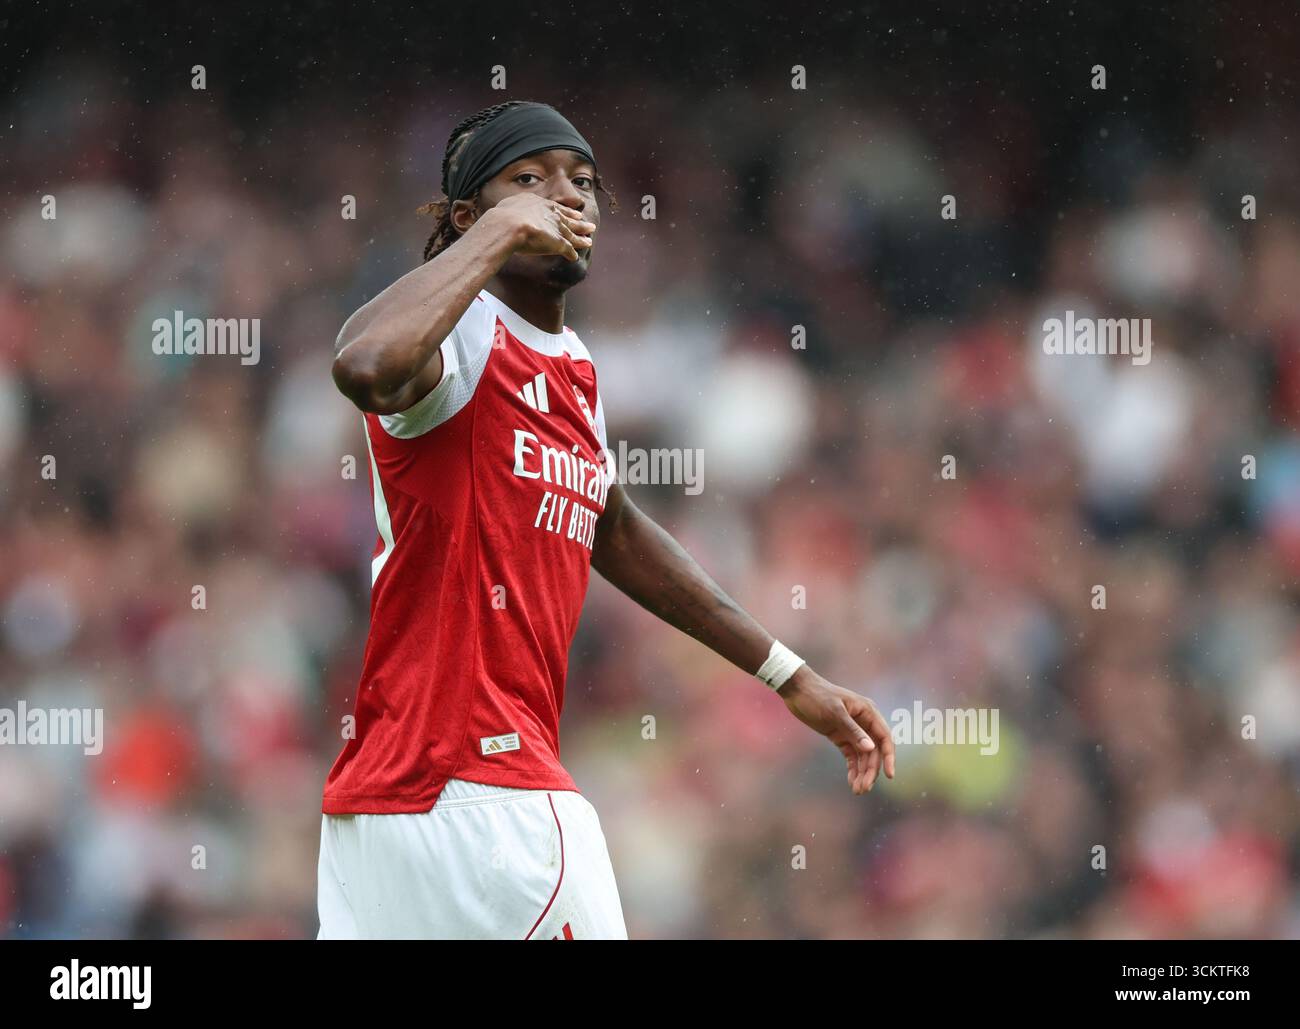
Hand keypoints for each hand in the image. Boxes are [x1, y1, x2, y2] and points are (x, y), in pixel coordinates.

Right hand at [490, 194, 594, 261]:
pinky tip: (575, 257)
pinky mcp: (558, 243)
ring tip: (589, 241)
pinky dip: (572, 253)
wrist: (508, 225)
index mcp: (541, 204)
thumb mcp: (508, 205)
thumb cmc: (503, 216)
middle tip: (590, 226)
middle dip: (581, 224)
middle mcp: (552, 215)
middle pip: (570, 221)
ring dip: (581, 239)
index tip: (576, 214)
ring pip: (573, 234)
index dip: (567, 213)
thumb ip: (513, 208)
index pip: (558, 209)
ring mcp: (556, 228)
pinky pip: (568, 249)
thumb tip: (506, 212)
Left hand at [777, 667, 895, 794]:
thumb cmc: (817, 696)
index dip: (888, 757)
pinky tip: (851, 782)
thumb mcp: (834, 713)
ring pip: (863, 756)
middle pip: (873, 751)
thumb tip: (870, 748)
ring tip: (857, 790)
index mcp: (868, 712)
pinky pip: (851, 755)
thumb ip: (853, 731)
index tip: (889, 775)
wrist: (796, 690)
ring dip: (862, 772)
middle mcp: (863, 722)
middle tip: (864, 788)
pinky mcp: (840, 736)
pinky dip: (852, 768)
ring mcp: (852, 730)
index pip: (884, 738)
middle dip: (870, 770)